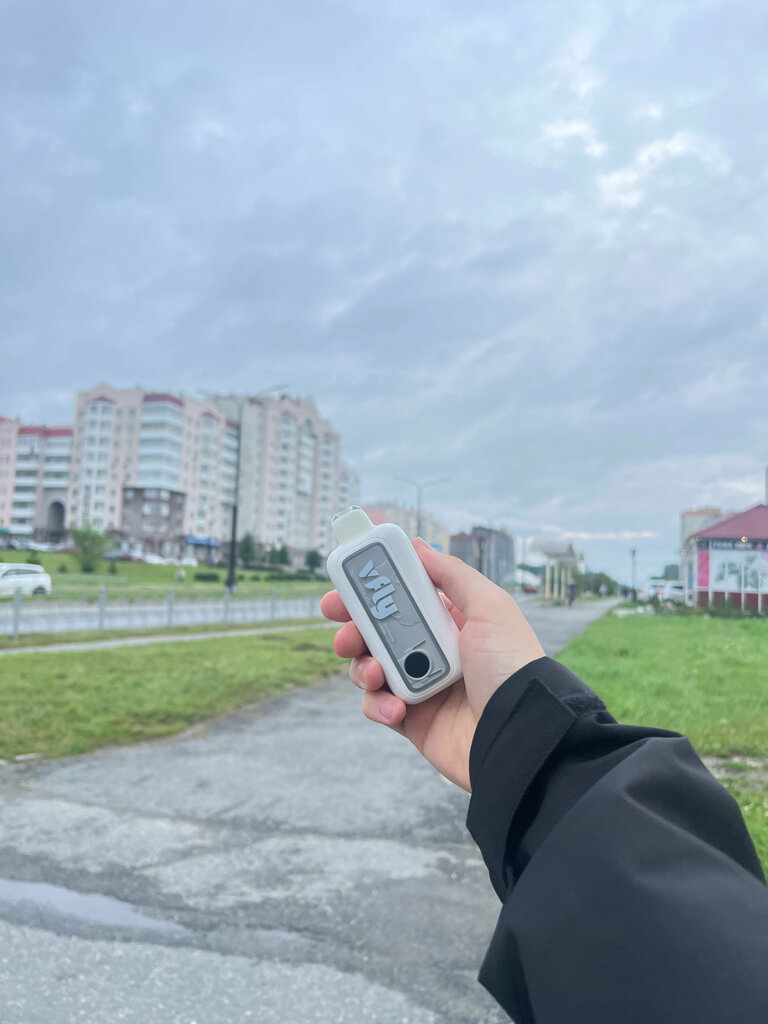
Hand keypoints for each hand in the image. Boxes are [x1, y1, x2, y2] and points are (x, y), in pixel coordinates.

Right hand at [320, 538, 544, 791]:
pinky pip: (378, 706)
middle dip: (354, 630)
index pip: (402, 598)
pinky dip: (377, 704)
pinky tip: (394, 707)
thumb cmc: (511, 665)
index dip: (372, 592)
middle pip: (377, 632)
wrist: (520, 733)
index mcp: (450, 620)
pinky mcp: (412, 720)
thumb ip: (452, 575)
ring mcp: (420, 685)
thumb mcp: (489, 606)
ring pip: (370, 668)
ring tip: (375, 672)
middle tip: (345, 632)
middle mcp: (433, 650)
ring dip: (363, 667)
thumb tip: (419, 547)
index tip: (345, 588)